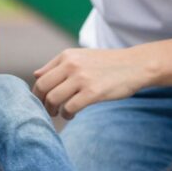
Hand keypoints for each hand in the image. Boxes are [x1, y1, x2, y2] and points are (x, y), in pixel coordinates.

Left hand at [32, 47, 152, 118]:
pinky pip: (69, 108)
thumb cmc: (107, 63)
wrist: (135, 65)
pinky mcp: (93, 92)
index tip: (41, 102)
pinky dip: (67, 115)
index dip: (37, 93)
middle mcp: (71, 65)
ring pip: (53, 99)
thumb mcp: (81, 57)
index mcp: (66, 56)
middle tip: (47, 111)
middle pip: (42, 88)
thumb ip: (58, 65)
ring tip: (59, 113)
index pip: (40, 77)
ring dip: (52, 111)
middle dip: (41, 103)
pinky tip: (71, 115)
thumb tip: (36, 74)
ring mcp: (82, 78)